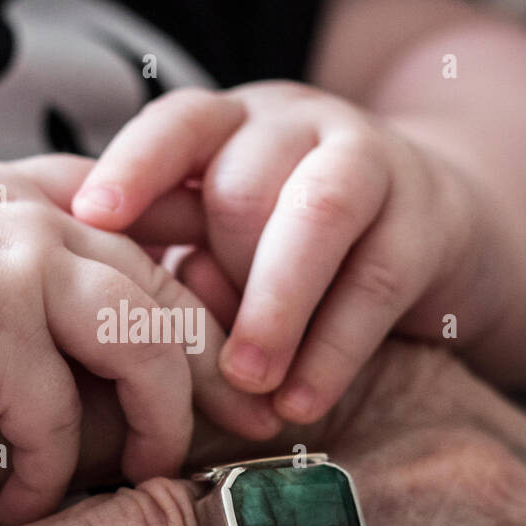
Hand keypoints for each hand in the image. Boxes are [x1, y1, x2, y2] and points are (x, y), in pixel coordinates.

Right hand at [0, 154, 276, 525]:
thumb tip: (44, 280)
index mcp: (18, 193)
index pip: (140, 224)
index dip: (197, 277)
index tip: (230, 334)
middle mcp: (30, 219)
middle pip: (164, 288)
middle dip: (218, 360)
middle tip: (258, 418)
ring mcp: (13, 268)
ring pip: (142, 346)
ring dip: (157, 420)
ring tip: (153, 472)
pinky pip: (57, 418)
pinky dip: (51, 472)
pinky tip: (27, 503)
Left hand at [70, 82, 507, 423]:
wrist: (434, 221)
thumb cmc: (291, 239)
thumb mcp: (226, 232)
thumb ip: (179, 253)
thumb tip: (118, 307)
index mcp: (235, 124)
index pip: (179, 122)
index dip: (135, 165)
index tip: (91, 215)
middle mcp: (301, 127)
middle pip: (246, 183)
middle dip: (218, 271)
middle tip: (185, 356)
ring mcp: (373, 164)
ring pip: (318, 217)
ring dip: (276, 307)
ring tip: (248, 380)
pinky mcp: (428, 223)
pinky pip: (376, 283)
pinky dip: (333, 351)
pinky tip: (300, 403)